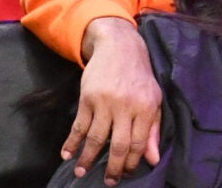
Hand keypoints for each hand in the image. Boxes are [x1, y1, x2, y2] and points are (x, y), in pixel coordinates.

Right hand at [63, 17, 161, 185]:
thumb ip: (153, 129)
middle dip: (113, 167)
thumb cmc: (140, 77)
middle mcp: (126, 107)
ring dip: (87, 158)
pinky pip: (79, 125)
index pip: (138, 143)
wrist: (120, 48)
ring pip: (95, 138)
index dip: (132, 162)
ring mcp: (105, 102)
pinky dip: (72, 141)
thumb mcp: (154, 99)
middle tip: (108, 181)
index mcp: (146, 108)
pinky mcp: (87, 98)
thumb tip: (152, 158)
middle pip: (118, 145)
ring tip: (82, 172)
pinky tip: (67, 154)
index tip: (127, 173)